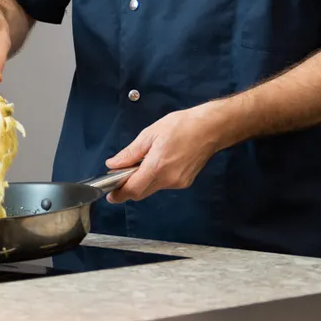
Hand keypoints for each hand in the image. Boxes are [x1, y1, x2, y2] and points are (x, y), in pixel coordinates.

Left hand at [105, 105, 220, 202]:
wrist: (210, 128)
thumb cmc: (181, 126)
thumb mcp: (150, 134)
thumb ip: (130, 152)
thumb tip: (113, 164)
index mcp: (157, 166)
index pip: (133, 189)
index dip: (119, 194)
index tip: (110, 194)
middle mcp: (168, 179)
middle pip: (141, 193)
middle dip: (129, 189)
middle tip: (120, 178)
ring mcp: (178, 183)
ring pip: (153, 189)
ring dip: (143, 182)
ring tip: (143, 163)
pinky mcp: (185, 182)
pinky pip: (164, 185)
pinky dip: (156, 178)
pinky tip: (160, 163)